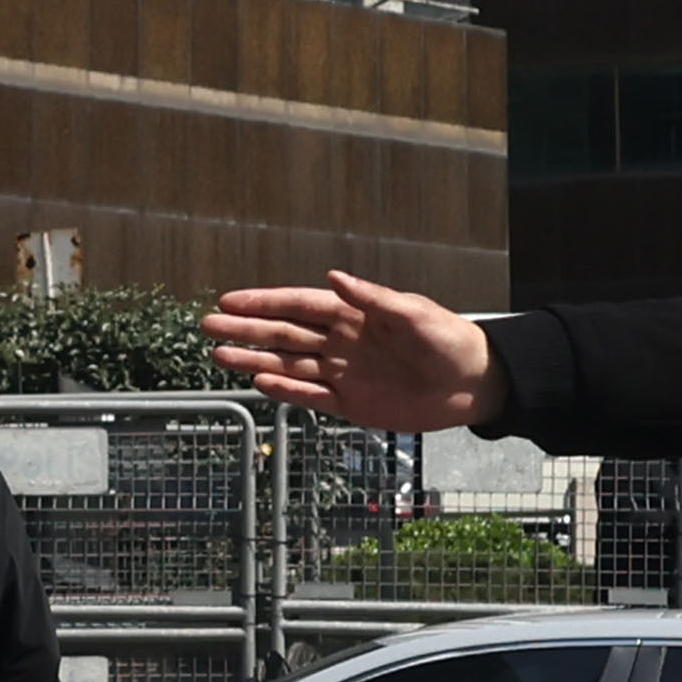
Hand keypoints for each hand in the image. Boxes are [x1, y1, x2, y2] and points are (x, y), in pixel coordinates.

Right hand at [203, 273, 505, 431]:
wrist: (473, 383)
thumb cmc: (449, 340)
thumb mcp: (415, 313)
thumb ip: (373, 298)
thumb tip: (334, 277)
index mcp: (354, 314)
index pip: (299, 304)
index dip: (264, 302)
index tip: (230, 300)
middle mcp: (341, 342)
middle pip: (284, 334)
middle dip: (246, 329)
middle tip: (207, 325)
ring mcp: (343, 373)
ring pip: (289, 364)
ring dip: (254, 359)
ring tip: (219, 355)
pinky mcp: (352, 403)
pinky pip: (311, 397)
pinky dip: (285, 391)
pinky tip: (258, 382)